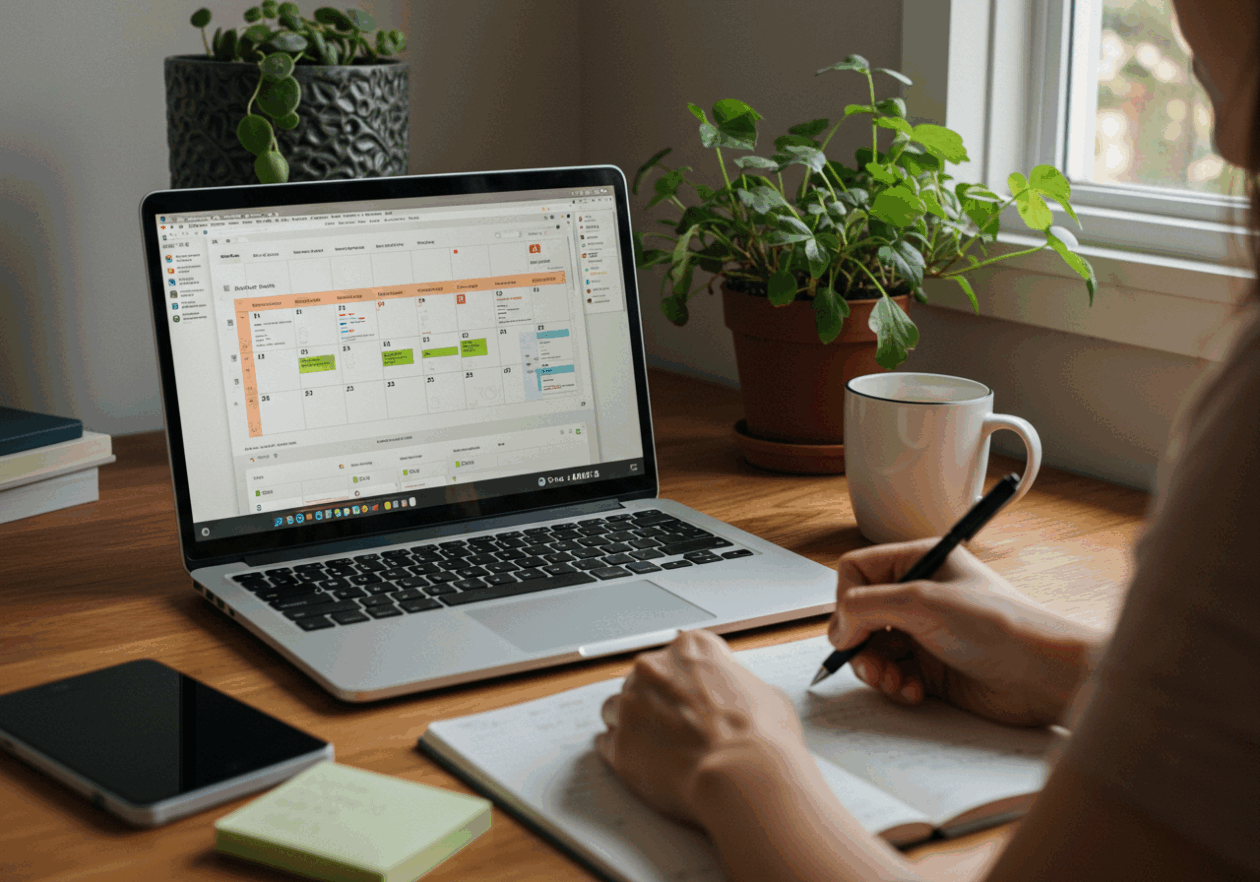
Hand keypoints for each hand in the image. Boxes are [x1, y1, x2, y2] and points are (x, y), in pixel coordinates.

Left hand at [594, 629, 809, 828]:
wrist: (744, 775)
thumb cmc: (761, 736)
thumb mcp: (766, 694)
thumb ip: (739, 686)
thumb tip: (741, 699)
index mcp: (690, 648)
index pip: (682, 654)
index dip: (691, 679)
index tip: (697, 694)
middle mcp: (653, 668)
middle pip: (645, 679)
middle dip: (658, 700)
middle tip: (681, 725)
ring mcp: (629, 705)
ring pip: (616, 707)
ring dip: (633, 722)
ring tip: (658, 745)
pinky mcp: (618, 743)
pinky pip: (607, 743)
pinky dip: (622, 750)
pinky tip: (643, 761)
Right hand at [830, 539, 1104, 725]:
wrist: (1043, 674)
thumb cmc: (999, 626)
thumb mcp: (923, 603)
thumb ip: (867, 606)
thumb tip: (837, 628)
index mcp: (919, 563)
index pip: (857, 571)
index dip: (847, 600)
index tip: (852, 627)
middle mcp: (919, 596)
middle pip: (859, 615)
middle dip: (859, 642)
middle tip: (867, 661)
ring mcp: (925, 633)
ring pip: (871, 649)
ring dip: (874, 669)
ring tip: (892, 681)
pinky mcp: (932, 669)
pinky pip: (892, 676)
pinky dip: (894, 685)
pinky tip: (913, 691)